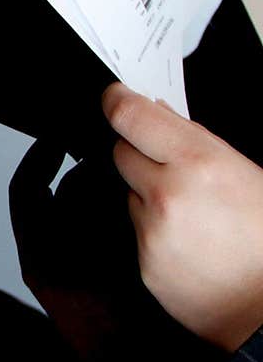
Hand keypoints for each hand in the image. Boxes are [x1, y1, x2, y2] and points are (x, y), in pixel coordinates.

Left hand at [104, 82, 262, 349]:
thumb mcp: (247, 173)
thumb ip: (198, 141)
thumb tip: (160, 114)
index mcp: (198, 163)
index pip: (130, 117)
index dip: (117, 101)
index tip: (114, 96)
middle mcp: (167, 195)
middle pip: (120, 152)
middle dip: (139, 151)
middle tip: (170, 164)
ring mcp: (151, 232)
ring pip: (130, 194)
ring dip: (148, 195)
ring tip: (194, 214)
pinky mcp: (142, 264)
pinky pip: (137, 233)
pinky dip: (155, 232)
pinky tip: (190, 242)